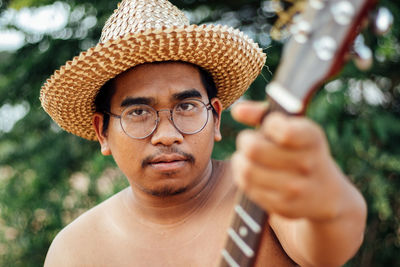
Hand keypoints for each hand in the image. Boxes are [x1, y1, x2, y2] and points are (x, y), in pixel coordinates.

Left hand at [230, 100, 350, 220]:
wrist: (326, 195)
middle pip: (253, 149)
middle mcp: (307, 165)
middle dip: (245, 140)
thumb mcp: (293, 128)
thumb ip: (263, 114)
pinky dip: (242, 175)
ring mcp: (295, 188)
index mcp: (312, 139)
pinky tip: (251, 171)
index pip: (282, 131)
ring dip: (240, 159)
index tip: (272, 126)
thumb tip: (237, 110)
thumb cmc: (302, 151)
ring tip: (247, 156)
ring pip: (246, 169)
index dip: (269, 124)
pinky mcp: (282, 206)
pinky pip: (247, 186)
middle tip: (249, 141)